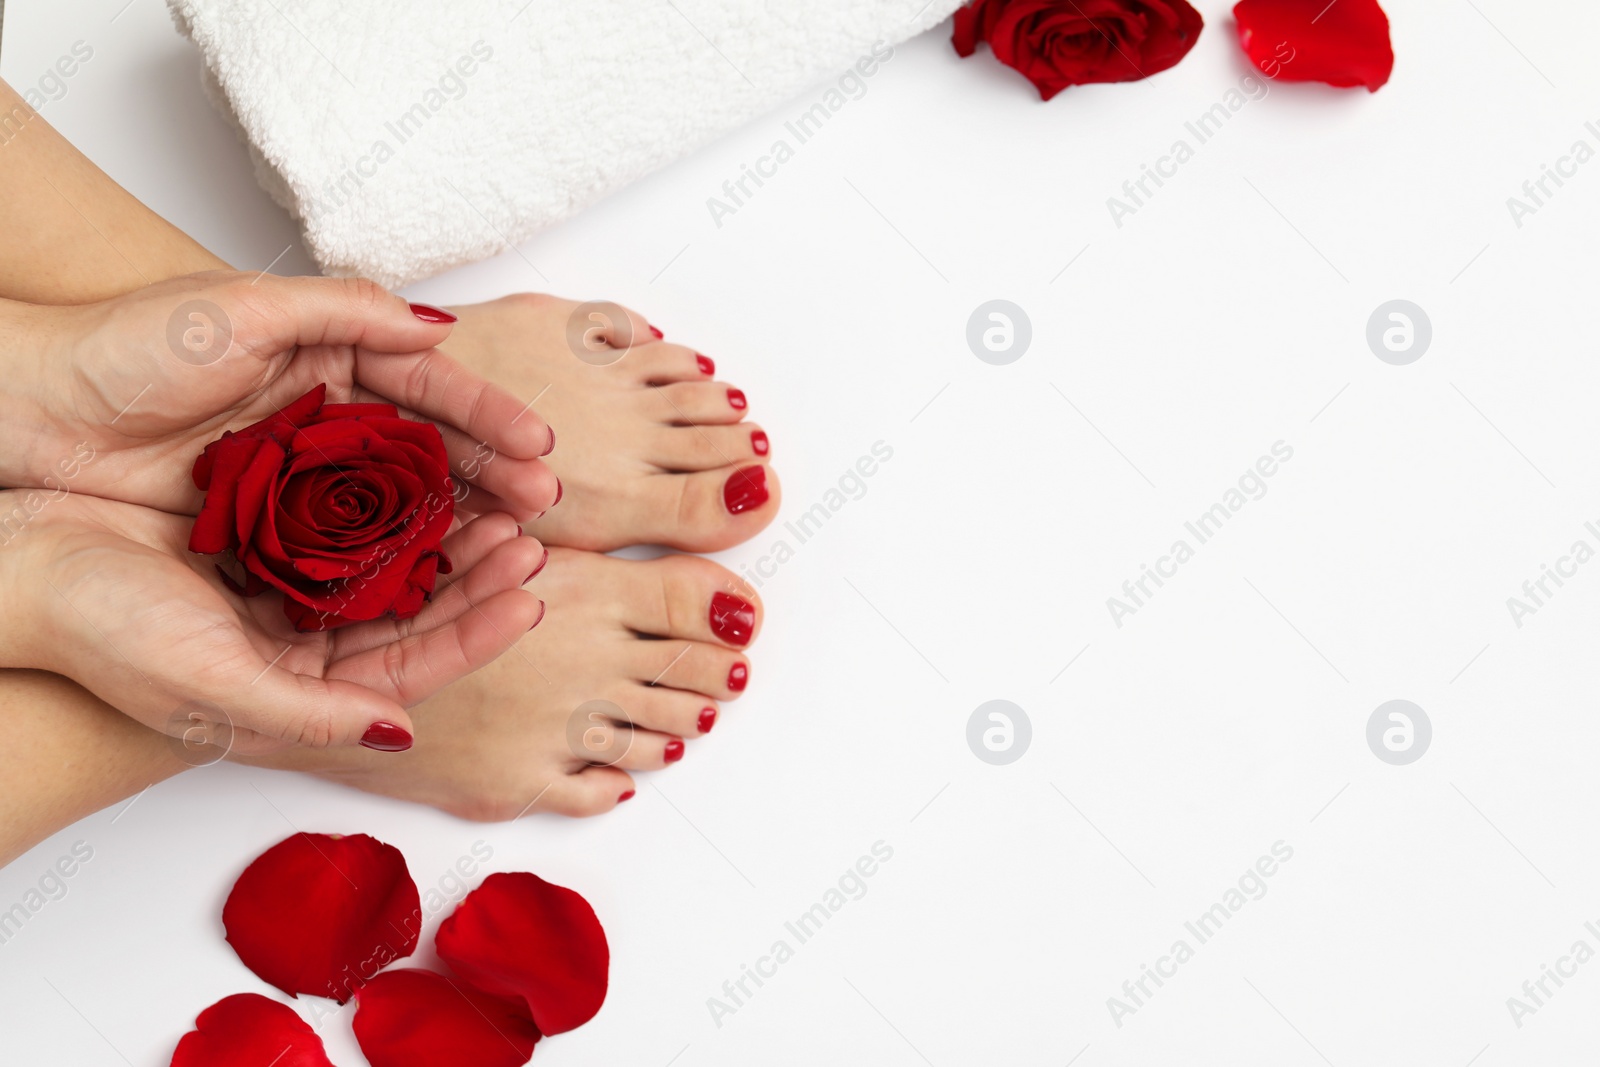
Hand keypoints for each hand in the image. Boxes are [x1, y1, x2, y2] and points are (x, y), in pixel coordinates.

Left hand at [0, 272, 556, 518]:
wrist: (32, 415)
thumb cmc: (123, 349)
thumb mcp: (241, 306)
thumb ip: (346, 307)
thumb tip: (440, 323)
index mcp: (326, 358)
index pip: (429, 387)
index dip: (487, 416)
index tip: (537, 446)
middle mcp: (325, 422)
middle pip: (430, 453)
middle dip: (492, 477)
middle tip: (541, 505)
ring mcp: (302, 483)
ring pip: (401, 507)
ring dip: (460, 526)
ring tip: (511, 544)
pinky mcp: (271, 535)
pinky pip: (350, 551)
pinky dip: (399, 565)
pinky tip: (441, 578)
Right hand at [0, 491, 545, 753]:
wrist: (20, 560)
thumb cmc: (105, 632)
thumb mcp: (213, 685)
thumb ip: (312, 713)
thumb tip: (401, 733)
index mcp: (299, 688)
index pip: (413, 664)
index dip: (477, 632)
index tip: (531, 596)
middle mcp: (304, 639)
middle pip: (417, 608)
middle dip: (479, 574)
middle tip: (531, 534)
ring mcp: (289, 581)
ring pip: (394, 556)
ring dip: (449, 529)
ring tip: (501, 498)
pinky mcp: (269, 523)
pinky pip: (351, 508)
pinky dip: (395, 490)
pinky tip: (432, 465)